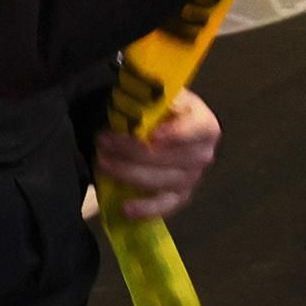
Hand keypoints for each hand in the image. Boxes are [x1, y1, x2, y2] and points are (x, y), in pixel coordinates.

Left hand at [96, 89, 219, 220]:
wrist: (156, 129)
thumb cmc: (156, 111)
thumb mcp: (157, 97)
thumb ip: (151, 101)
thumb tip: (136, 106)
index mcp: (204, 125)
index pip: (196, 130)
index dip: (176, 134)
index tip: (152, 136)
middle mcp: (203, 154)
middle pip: (170, 157)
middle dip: (133, 151)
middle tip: (103, 141)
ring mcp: (192, 178)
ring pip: (161, 180)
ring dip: (127, 172)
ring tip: (102, 162)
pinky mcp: (179, 197)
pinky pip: (164, 206)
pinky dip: (145, 208)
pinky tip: (126, 208)